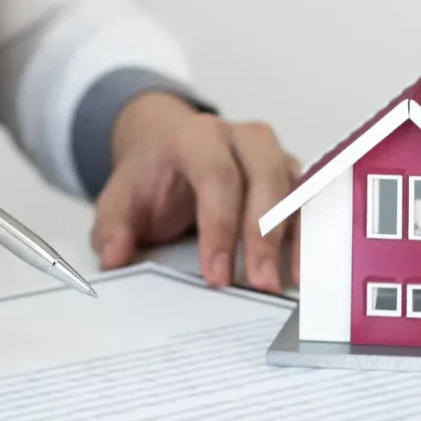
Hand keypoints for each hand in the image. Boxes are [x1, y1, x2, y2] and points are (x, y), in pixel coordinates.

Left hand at [90, 93, 300, 292]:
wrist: (166, 146)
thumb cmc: (150, 175)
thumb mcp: (119, 198)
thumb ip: (112, 227)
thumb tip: (115, 257)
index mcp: (196, 137)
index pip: (216, 176)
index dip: (220, 227)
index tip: (216, 274)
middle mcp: (240, 138)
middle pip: (264, 179)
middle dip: (263, 236)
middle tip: (260, 284)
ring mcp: (269, 153)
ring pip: (292, 187)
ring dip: (292, 238)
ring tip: (284, 283)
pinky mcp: (288, 172)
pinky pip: (307, 199)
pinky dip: (307, 233)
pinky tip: (301, 270)